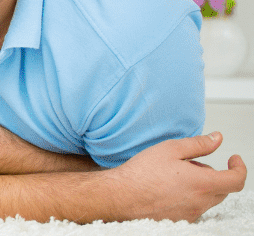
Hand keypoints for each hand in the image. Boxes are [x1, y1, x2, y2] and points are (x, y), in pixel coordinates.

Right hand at [106, 132, 245, 221]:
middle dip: (213, 175)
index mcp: (203, 184)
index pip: (237, 180)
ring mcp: (191, 214)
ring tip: (174, 176)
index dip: (239, 168)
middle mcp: (201, 202)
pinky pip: (194, 207)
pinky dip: (189, 197)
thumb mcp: (170, 149)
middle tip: (190, 165)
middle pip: (222, 189)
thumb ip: (199, 144)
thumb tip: (217, 138)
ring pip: (208, 198)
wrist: (119, 196)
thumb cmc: (141, 173)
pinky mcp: (180, 221)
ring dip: (200, 186)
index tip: (233, 160)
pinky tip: (168, 189)